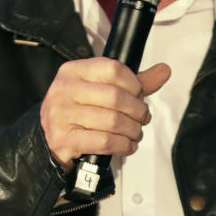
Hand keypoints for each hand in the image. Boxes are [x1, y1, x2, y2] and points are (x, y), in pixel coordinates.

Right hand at [40, 57, 171, 169]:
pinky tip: (128, 145)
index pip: (113, 69)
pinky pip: (104, 142)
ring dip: (133, 130)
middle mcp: (64, 90)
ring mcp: (61, 115)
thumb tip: (164, 71)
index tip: (140, 95)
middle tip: (143, 118)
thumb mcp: (101, 90)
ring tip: (136, 133)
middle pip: (115, 97)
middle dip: (138, 110)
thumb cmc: (80, 111)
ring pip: (112, 121)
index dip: (134, 84)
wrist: (51, 139)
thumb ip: (133, 82)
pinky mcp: (64, 139)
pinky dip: (123, 146)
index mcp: (73, 71)